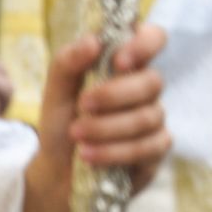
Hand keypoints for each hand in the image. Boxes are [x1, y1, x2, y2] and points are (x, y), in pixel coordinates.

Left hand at [24, 24, 168, 211]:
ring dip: (108, 127)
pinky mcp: (156, 150)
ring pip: (148, 116)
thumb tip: (94, 41)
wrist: (57, 172)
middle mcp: (146, 89)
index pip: (154, 38)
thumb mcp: (55, 91)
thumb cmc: (62, 123)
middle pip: (153, 81)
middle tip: (83, 105)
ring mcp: (155, 119)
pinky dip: (115, 151)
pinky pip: (148, 147)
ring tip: (78, 136)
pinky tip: (90, 156)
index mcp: (126, 64)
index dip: (145, 44)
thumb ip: (68, 62)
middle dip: (115, 95)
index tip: (118, 61)